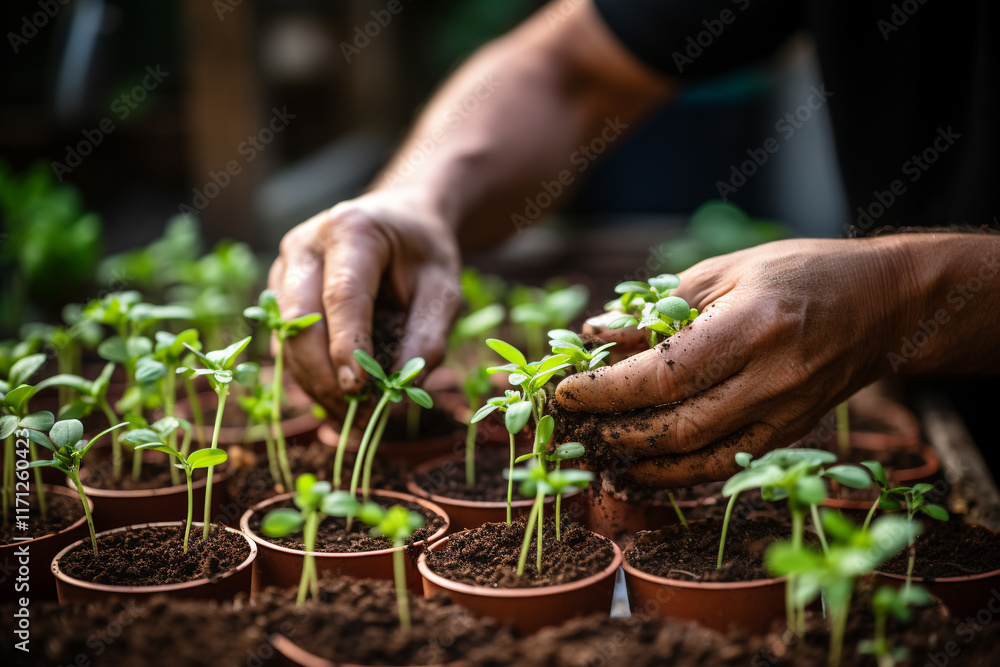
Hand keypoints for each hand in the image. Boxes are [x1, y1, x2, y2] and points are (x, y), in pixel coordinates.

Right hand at [268, 192, 460, 415]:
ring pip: (286, 336)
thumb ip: (429, 336)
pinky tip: (336, 399)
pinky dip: (308, 375)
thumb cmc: (422, 254)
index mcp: (352, 230)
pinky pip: (285, 341)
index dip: (347, 346)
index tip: (360, 390)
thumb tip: (403, 389)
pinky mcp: (277, 291)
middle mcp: (306, 244)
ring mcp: (284, 266)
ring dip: (314, 383)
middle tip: (358, 416)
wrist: (400, 222)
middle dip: (324, 374)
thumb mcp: (443, 288)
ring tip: (352, 418)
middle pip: (301, 318)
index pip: (343, 295)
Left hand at [554, 237, 915, 486]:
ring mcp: (787, 413)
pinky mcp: (793, 433)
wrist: (883, 303)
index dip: (605, 391)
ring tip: (598, 450)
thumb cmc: (798, 273)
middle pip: (675, 426)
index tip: (564, 392)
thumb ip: (656, 307)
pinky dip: (679, 472)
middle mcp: (772, 379)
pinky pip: (726, 464)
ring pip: (698, 457)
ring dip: (639, 460)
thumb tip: (593, 334)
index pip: (662, 376)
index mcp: (750, 327)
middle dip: (612, 429)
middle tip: (572, 423)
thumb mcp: (724, 270)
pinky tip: (644, 466)